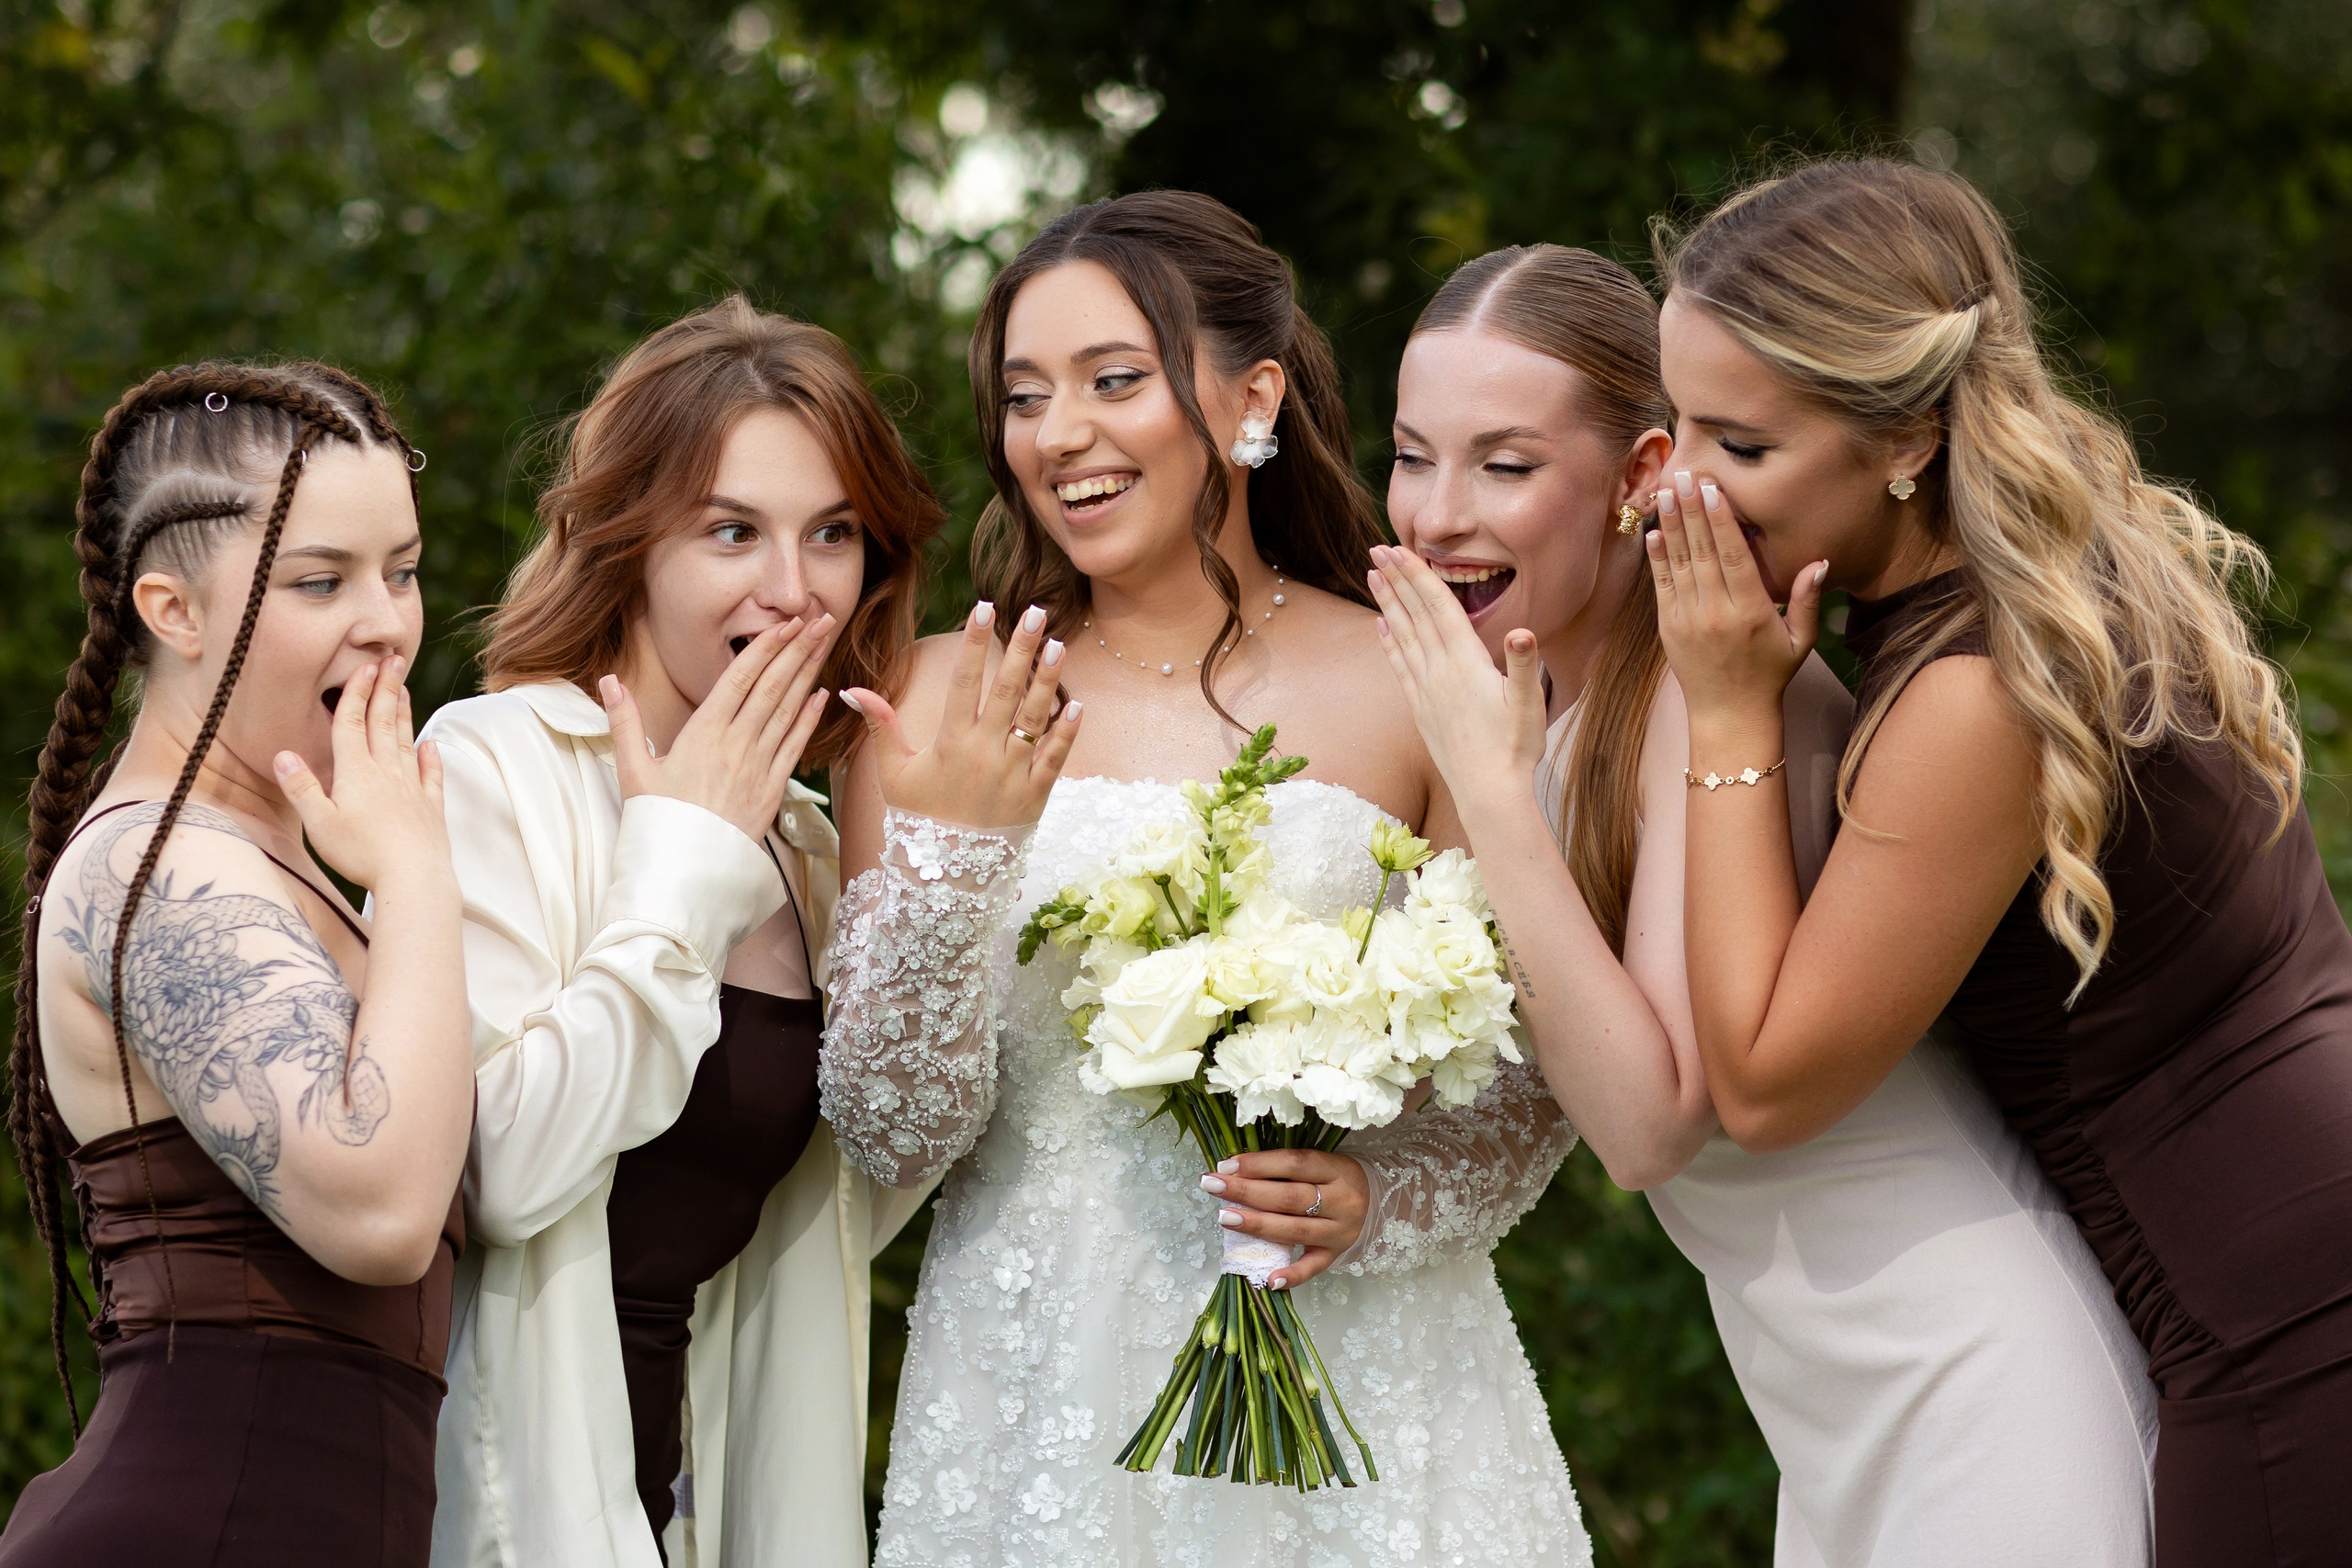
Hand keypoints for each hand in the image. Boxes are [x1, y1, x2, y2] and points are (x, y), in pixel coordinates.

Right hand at [275, 656, 449, 892]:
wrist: (414, 877)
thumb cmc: (361, 854)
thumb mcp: (319, 823)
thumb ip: (301, 787)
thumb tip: (282, 753)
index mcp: (356, 772)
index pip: (352, 723)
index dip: (356, 693)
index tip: (363, 666)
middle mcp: (387, 773)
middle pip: (383, 723)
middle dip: (385, 689)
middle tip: (392, 660)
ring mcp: (412, 789)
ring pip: (405, 742)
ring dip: (404, 714)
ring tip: (404, 690)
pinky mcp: (430, 808)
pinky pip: (431, 775)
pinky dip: (431, 757)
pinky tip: (431, 745)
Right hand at [601, 615, 834, 841]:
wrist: (685, 871)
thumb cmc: (657, 821)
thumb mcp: (633, 770)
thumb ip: (625, 722)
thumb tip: (609, 681)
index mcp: (702, 733)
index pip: (740, 678)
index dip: (765, 648)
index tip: (786, 623)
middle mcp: (736, 744)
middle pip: (772, 687)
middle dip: (798, 649)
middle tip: (821, 618)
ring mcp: (758, 766)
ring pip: (788, 711)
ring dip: (809, 674)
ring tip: (825, 644)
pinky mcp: (772, 790)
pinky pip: (795, 747)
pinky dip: (808, 719)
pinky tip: (820, 695)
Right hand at [843, 601, 1080, 829]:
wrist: (947, 875)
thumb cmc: (919, 819)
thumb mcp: (893, 774)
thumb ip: (880, 727)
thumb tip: (852, 689)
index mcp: (949, 742)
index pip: (963, 681)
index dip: (972, 643)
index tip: (982, 607)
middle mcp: (983, 753)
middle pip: (1005, 690)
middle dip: (1020, 647)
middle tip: (1034, 611)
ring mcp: (1012, 773)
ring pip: (1034, 718)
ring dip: (1048, 680)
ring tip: (1058, 643)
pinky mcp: (1034, 795)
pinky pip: (1054, 758)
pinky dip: (1066, 733)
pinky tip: (1078, 704)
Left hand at [1202, 1148, 1369, 1289]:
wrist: (1378, 1200)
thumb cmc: (1336, 1177)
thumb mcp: (1320, 1163)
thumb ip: (1284, 1167)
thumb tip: (1236, 1169)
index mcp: (1336, 1169)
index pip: (1293, 1164)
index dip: (1258, 1164)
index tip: (1226, 1164)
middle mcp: (1341, 1201)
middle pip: (1289, 1197)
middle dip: (1246, 1191)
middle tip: (1212, 1185)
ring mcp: (1339, 1231)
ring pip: (1295, 1229)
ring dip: (1256, 1225)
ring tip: (1224, 1217)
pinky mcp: (1336, 1255)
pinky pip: (1313, 1268)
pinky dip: (1292, 1275)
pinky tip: (1269, 1278)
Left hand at [1366, 544, 1547, 815]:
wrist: (1488, 794)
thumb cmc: (1515, 748)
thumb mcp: (1530, 704)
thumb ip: (1524, 664)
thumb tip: (1522, 631)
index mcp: (1465, 662)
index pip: (1437, 607)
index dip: (1417, 575)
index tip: (1397, 549)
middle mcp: (1439, 671)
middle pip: (1414, 614)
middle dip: (1396, 579)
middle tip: (1376, 549)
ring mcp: (1426, 690)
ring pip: (1401, 636)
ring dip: (1387, 604)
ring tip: (1372, 576)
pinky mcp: (1421, 709)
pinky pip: (1399, 666)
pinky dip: (1388, 642)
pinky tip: (1380, 628)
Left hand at [1647, 470, 1825, 726]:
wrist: (1729, 713)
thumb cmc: (1770, 674)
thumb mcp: (1800, 640)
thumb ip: (1807, 600)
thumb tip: (1820, 561)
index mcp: (1750, 611)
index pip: (1732, 557)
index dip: (1720, 520)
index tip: (1712, 489)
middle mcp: (1715, 612)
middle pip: (1702, 551)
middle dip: (1692, 510)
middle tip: (1684, 474)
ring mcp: (1687, 619)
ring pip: (1679, 563)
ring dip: (1673, 524)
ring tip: (1667, 491)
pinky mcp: (1668, 627)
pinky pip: (1661, 585)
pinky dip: (1657, 558)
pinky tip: (1655, 531)